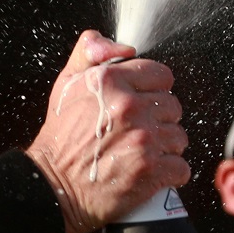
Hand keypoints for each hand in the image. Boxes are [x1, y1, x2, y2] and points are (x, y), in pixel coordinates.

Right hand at [23, 30, 189, 232]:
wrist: (52, 185)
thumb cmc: (61, 137)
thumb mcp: (66, 85)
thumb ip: (90, 52)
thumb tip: (125, 47)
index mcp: (109, 81)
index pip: (161, 75)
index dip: (151, 89)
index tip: (139, 103)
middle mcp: (128, 106)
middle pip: (173, 105)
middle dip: (157, 119)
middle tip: (134, 131)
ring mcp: (143, 139)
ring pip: (179, 136)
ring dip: (164, 146)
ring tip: (139, 152)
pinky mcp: (152, 170)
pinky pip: (181, 167)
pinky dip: (168, 173)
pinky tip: (148, 172)